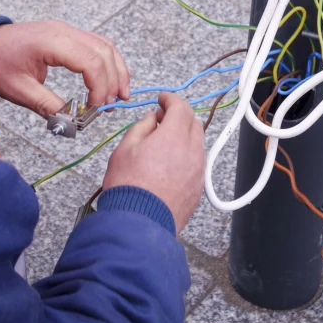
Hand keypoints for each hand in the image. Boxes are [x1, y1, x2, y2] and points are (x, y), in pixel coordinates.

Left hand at [0, 21, 130, 115]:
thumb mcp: (19, 90)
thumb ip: (48, 106)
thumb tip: (72, 124)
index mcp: (52, 42)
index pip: (90, 62)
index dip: (100, 87)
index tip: (97, 108)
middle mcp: (64, 31)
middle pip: (103, 53)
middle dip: (113, 80)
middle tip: (111, 106)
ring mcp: (67, 30)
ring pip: (105, 46)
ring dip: (117, 69)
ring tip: (120, 94)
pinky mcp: (68, 34)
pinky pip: (97, 43)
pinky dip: (109, 61)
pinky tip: (113, 77)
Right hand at [102, 93, 204, 231]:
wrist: (139, 224)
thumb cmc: (128, 187)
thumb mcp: (125, 149)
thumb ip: (141, 127)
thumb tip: (152, 119)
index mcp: (174, 137)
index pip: (181, 107)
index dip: (171, 99)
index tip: (162, 99)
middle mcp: (192, 151)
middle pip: (193, 122)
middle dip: (179, 115)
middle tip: (162, 117)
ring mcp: (197, 171)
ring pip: (197, 143)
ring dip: (185, 135)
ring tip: (165, 141)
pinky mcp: (197, 188)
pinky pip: (196, 162)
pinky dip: (187, 154)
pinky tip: (170, 161)